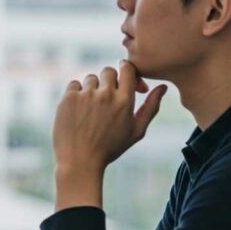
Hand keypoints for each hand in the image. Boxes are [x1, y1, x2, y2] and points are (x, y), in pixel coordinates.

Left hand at [52, 59, 166, 182]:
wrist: (79, 161)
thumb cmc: (110, 148)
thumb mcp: (136, 131)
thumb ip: (151, 107)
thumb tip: (163, 87)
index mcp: (124, 101)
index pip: (127, 68)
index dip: (125, 70)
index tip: (123, 78)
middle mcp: (105, 95)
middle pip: (108, 71)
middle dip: (109, 81)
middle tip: (107, 98)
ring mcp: (85, 95)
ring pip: (91, 79)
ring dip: (92, 89)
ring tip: (92, 110)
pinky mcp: (68, 98)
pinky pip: (74, 85)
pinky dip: (76, 94)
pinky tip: (79, 111)